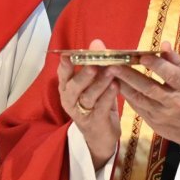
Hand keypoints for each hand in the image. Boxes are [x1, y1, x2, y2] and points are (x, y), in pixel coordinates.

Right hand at [59, 39, 121, 169]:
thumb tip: (97, 42)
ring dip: (100, 83)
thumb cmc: (95, 104)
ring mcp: (81, 112)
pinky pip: (101, 107)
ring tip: (111, 71)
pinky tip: (116, 86)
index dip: (65, 66)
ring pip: (88, 96)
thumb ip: (94, 63)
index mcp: (67, 88)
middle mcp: (70, 100)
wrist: (100, 137)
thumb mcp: (94, 83)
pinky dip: (109, 96)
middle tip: (94, 64)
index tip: (67, 56)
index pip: (63, 74)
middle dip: (84, 74)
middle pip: (74, 86)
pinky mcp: (95, 122)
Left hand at [109, 41, 179, 144]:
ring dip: (123, 85)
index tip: (141, 57)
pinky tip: (116, 84)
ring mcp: (162, 114)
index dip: (157, 66)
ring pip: (139, 99)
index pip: (171, 75)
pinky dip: (126, 95)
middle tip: (114, 64)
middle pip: (150, 88)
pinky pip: (136, 107)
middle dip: (130, 76)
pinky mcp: (152, 122)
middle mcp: (174, 102)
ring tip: (110, 73)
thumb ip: (175, 61)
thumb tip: (163, 44)